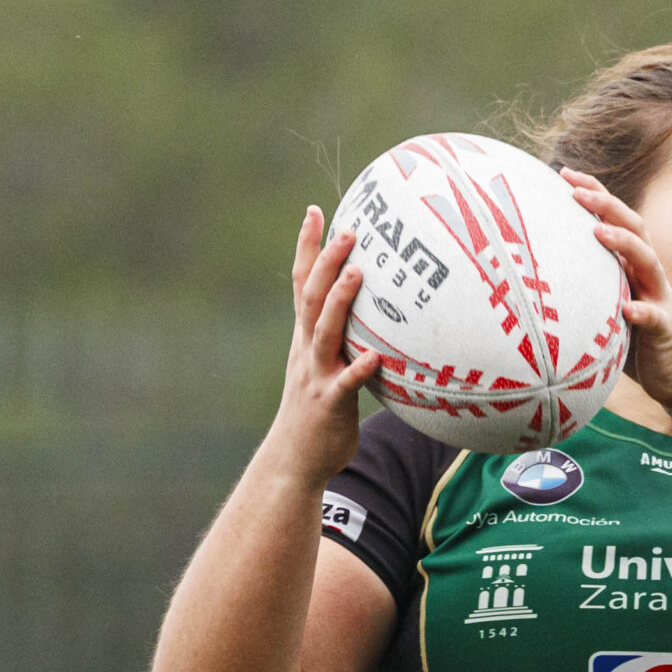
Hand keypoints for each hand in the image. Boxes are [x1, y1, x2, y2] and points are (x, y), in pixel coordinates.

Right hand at [264, 209, 380, 486]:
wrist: (295, 460)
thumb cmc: (319, 413)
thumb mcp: (325, 368)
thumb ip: (343, 341)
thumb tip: (375, 319)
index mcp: (305, 338)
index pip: (303, 284)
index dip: (307, 248)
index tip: (316, 211)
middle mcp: (307, 350)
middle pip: (313, 297)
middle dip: (326, 261)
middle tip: (347, 230)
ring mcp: (316, 375)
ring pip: (325, 332)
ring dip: (340, 302)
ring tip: (357, 274)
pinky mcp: (330, 404)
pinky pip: (346, 384)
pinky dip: (359, 369)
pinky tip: (375, 357)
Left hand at [557, 168, 671, 412]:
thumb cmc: (638, 345)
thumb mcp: (609, 311)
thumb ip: (587, 291)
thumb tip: (536, 283)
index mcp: (634, 268)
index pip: (616, 220)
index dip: (594, 194)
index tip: (563, 174)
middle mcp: (650, 276)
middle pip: (633, 228)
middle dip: (605, 205)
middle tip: (574, 189)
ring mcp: (661, 300)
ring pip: (648, 262)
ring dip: (624, 244)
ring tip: (598, 231)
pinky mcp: (667, 330)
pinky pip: (656, 318)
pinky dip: (643, 311)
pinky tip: (627, 308)